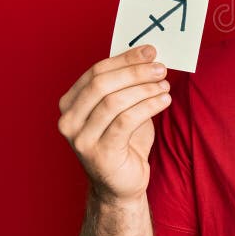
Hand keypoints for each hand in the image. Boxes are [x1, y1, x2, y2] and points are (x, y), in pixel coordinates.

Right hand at [57, 45, 171, 203]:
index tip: (150, 51)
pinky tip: (165, 100)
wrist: (122, 184)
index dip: (125, 59)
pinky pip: (126, 121)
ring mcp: (81, 139)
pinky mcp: (100, 154)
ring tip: (165, 85)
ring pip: (114, 102)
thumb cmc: (124, 141)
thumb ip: (126, 84)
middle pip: (102, 84)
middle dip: (135, 72)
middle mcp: (69, 121)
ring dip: (145, 89)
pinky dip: (148, 106)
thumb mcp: (122, 108)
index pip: (96, 72)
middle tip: (161, 68)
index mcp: (70, 104)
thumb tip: (148, 54)